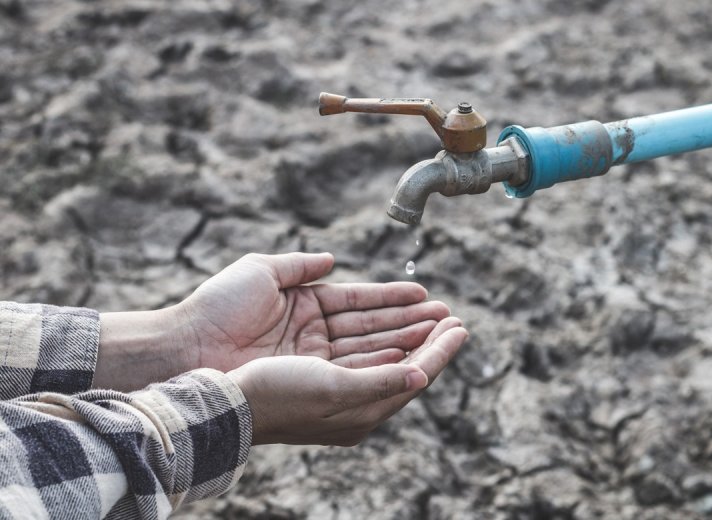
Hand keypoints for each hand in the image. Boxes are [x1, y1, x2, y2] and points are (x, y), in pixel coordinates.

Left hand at [178, 253, 450, 371]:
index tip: (424, 293)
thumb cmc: (216, 307)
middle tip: (449, 316)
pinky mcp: (314, 383)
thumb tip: (332, 259)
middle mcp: (315, 337)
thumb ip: (300, 265)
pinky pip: (360, 373)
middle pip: (374, 329)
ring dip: (410, 341)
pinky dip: (390, 364)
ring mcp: (315, 361)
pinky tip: (419, 356)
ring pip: (374, 350)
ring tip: (445, 331)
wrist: (186, 347)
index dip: (394, 298)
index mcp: (306, 307)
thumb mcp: (262, 272)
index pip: (361, 302)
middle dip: (413, 322)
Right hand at [227, 317, 467, 445]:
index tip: (462, 326)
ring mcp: (338, 387)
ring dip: (408, 332)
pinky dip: (381, 337)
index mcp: (363, 412)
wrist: (227, 401)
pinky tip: (392, 328)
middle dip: (429, 339)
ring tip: (432, 313)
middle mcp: (355, 402)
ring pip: (384, 354)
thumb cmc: (278, 396)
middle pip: (404, 364)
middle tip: (453, 316)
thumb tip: (423, 375)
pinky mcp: (320, 373)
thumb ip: (381, 382)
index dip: (440, 350)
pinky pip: (362, 352)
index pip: (415, 375)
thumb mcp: (334, 389)